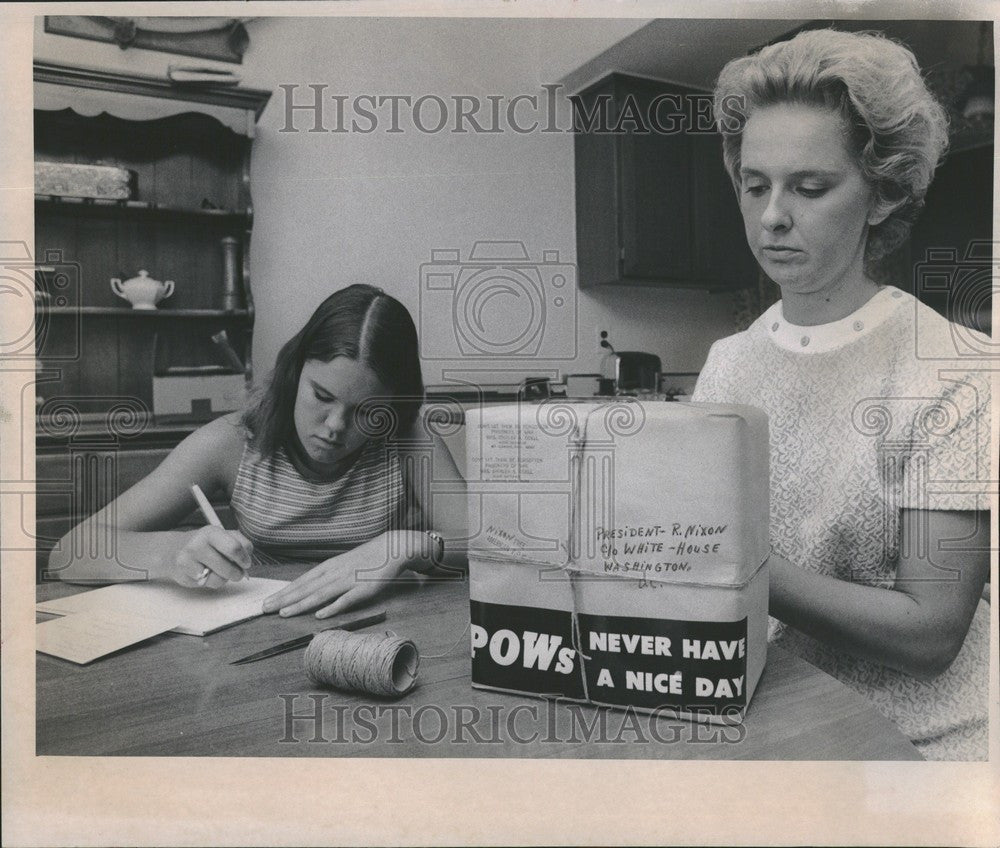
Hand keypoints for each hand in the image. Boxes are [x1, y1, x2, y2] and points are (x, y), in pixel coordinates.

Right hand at [173, 526, 252, 588]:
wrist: (174, 549)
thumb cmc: (205, 544)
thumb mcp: (223, 535)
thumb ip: (240, 543)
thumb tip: (247, 557)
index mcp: (211, 532)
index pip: (234, 548)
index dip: (244, 559)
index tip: (246, 563)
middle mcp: (197, 544)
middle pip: (228, 568)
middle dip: (237, 573)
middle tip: (237, 572)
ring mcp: (188, 561)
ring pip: (218, 580)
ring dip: (223, 579)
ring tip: (219, 571)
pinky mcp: (183, 575)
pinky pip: (206, 585)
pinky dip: (210, 582)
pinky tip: (205, 573)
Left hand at [262, 533, 412, 617]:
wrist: (391, 549)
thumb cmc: (366, 559)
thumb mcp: (343, 564)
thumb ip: (327, 576)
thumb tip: (309, 587)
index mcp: (328, 567)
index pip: (301, 581)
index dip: (283, 592)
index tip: (267, 602)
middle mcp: (334, 573)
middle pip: (306, 588)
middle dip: (284, 599)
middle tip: (264, 609)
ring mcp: (348, 581)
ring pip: (320, 594)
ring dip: (301, 604)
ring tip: (284, 613)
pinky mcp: (364, 589)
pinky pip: (346, 600)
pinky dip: (332, 607)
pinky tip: (320, 615)